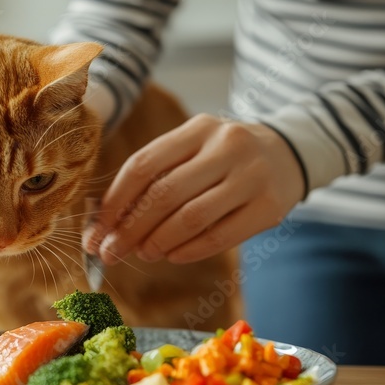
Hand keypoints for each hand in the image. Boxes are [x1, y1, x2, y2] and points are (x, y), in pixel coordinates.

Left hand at [82, 114, 304, 264]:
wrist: (288, 154)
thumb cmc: (223, 157)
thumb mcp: (193, 150)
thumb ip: (153, 178)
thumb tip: (104, 224)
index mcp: (198, 128)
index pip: (143, 165)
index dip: (114, 202)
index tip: (96, 230)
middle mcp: (227, 146)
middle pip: (164, 193)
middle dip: (130, 228)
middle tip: (110, 252)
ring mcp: (252, 176)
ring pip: (192, 217)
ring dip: (158, 242)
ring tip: (143, 253)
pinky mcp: (270, 207)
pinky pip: (221, 236)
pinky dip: (190, 251)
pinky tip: (172, 256)